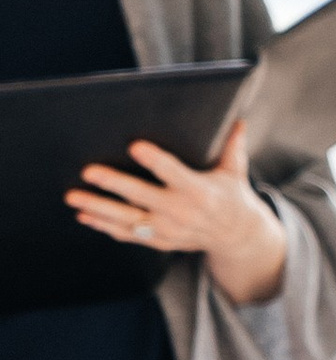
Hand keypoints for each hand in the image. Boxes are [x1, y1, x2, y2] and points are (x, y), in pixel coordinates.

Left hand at [67, 120, 286, 306]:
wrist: (236, 237)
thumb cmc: (231, 196)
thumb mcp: (235, 172)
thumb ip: (233, 146)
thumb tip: (238, 119)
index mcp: (199, 191)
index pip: (173, 172)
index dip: (154, 160)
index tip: (135, 146)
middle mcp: (181, 212)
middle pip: (141, 196)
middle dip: (114, 184)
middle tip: (89, 171)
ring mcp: (167, 229)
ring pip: (127, 218)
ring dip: (98, 208)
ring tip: (74, 196)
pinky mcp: (159, 240)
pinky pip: (127, 234)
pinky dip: (104, 226)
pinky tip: (84, 215)